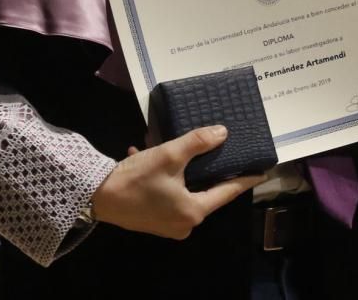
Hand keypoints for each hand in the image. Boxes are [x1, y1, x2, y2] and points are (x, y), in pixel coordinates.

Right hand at [91, 126, 263, 238]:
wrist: (96, 196)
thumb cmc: (137, 178)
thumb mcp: (169, 155)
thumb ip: (198, 143)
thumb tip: (222, 133)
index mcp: (193, 211)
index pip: (226, 192)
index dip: (244, 179)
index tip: (261, 171)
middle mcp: (184, 223)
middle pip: (205, 191)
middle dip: (207, 168)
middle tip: (219, 150)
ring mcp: (167, 224)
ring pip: (183, 189)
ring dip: (180, 168)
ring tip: (177, 146)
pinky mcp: (152, 218)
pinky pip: (166, 193)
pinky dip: (163, 176)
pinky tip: (147, 154)